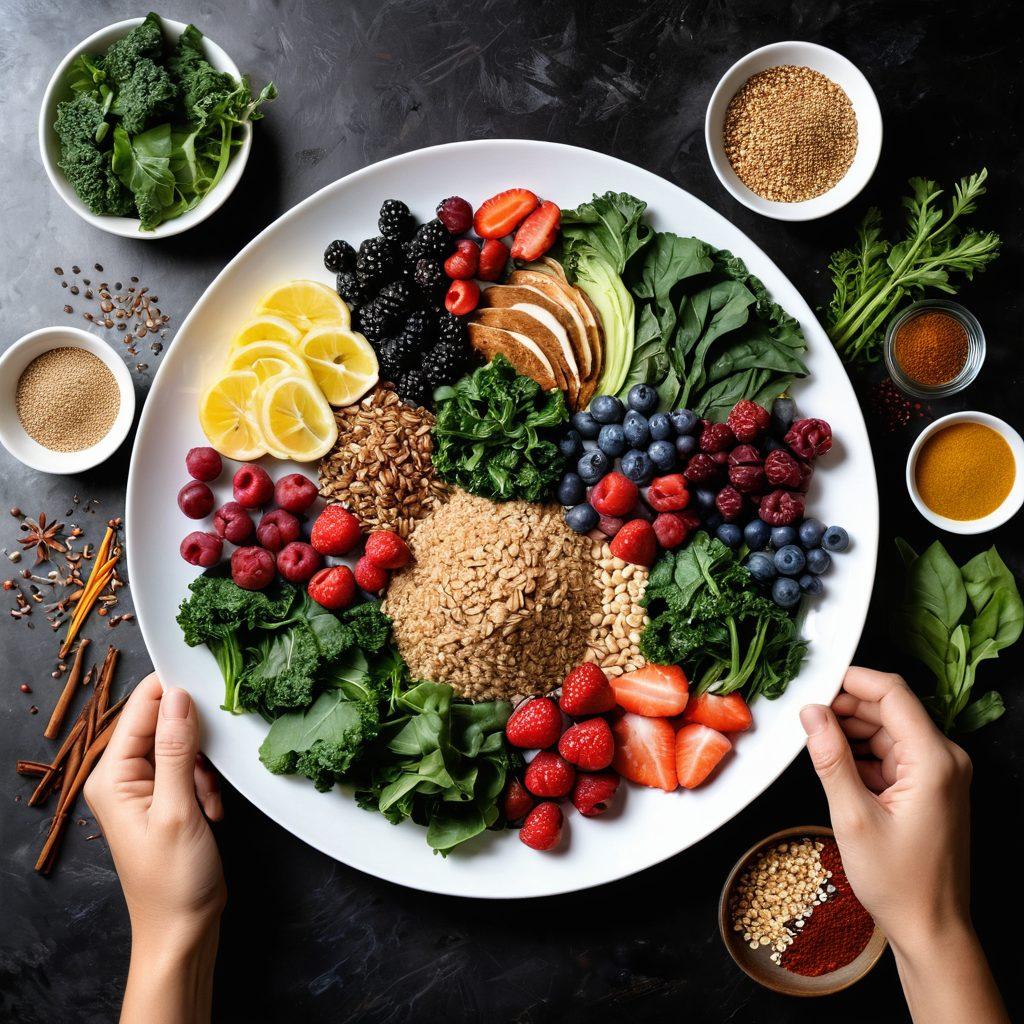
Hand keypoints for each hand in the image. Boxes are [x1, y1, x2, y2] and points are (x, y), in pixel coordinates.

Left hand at [85, 675, 224, 1023]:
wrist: (183, 929)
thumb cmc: (172, 881)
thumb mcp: (177, 810)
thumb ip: (178, 750)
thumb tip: (179, 697)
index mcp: (112, 776)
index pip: (139, 710)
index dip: (173, 693)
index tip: (207, 686)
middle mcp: (124, 778)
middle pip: (164, 725)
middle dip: (195, 741)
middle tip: (209, 766)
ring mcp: (147, 788)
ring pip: (184, 747)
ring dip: (205, 768)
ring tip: (207, 802)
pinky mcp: (169, 799)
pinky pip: (193, 769)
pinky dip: (208, 785)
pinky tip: (211, 811)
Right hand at [800, 666, 970, 947]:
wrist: (930, 927)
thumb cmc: (899, 881)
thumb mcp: (852, 817)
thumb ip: (830, 758)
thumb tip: (812, 714)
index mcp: (933, 760)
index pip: (893, 693)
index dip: (851, 680)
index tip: (815, 682)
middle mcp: (944, 759)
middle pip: (890, 708)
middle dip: (845, 706)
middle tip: (806, 718)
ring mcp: (939, 773)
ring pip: (888, 729)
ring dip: (852, 730)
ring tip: (816, 744)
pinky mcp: (930, 786)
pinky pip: (893, 753)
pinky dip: (864, 753)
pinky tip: (837, 767)